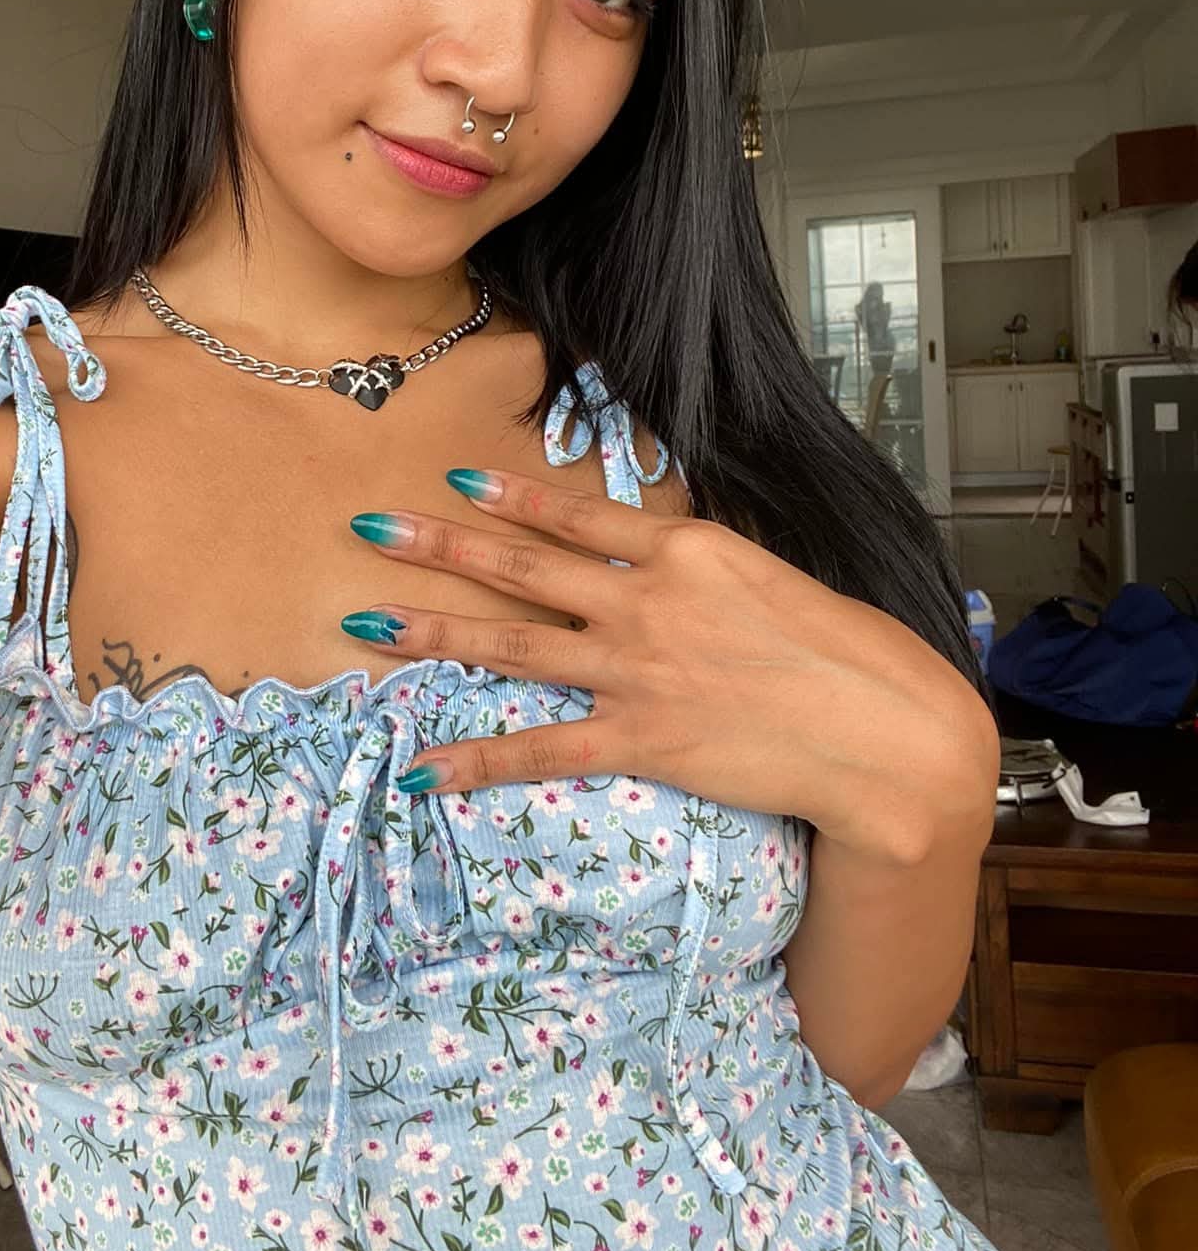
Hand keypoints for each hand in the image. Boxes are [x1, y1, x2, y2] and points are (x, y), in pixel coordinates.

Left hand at [344, 468, 997, 864]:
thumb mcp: (773, 578)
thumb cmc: (848, 653)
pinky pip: (541, 748)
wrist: (885, 730)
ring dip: (434, 632)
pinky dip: (478, 760)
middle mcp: (647, 600)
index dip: (512, 498)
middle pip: (523, 567)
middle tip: (372, 527)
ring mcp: (638, 669)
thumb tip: (666, 552)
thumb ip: (707, 565)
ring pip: (514, 643)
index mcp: (686, 549)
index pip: (578, 515)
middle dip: (440, 547)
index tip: (455, 481)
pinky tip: (422, 770)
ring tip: (366, 622)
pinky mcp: (641, 739)